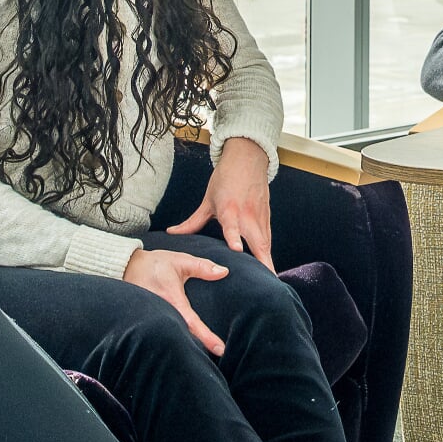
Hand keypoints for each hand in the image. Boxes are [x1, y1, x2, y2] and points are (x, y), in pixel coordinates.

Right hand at [122, 248, 229, 355]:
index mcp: (172, 299)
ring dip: (186, 346)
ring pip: (171, 337)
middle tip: (218, 355)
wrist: (125, 267)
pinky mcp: (147, 321)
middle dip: (197, 349)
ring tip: (201, 357)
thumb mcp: (180, 261)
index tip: (220, 349)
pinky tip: (184, 347)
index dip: (207, 337)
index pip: (192, 323)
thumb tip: (224, 272)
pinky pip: (162, 334)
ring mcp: (152, 319)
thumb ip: (202, 267)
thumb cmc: (154, 264)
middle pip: (182, 337)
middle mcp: (161, 313)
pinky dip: (174, 340)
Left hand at [168, 138, 274, 271]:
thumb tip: (172, 234)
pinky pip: (268, 240)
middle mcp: (247, 215)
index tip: (237, 250)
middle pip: (258, 242)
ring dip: (268, 262)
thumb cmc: (226, 178)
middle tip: (265, 281)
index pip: (232, 227)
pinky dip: (268, 254)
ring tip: (270, 283)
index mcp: (229, 210)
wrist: (248, 158)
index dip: (234, 238)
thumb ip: (192, 222)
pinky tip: (269, 269)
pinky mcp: (267, 218)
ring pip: (266, 244)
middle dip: (262, 262)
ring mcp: (260, 218)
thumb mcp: (207, 201)